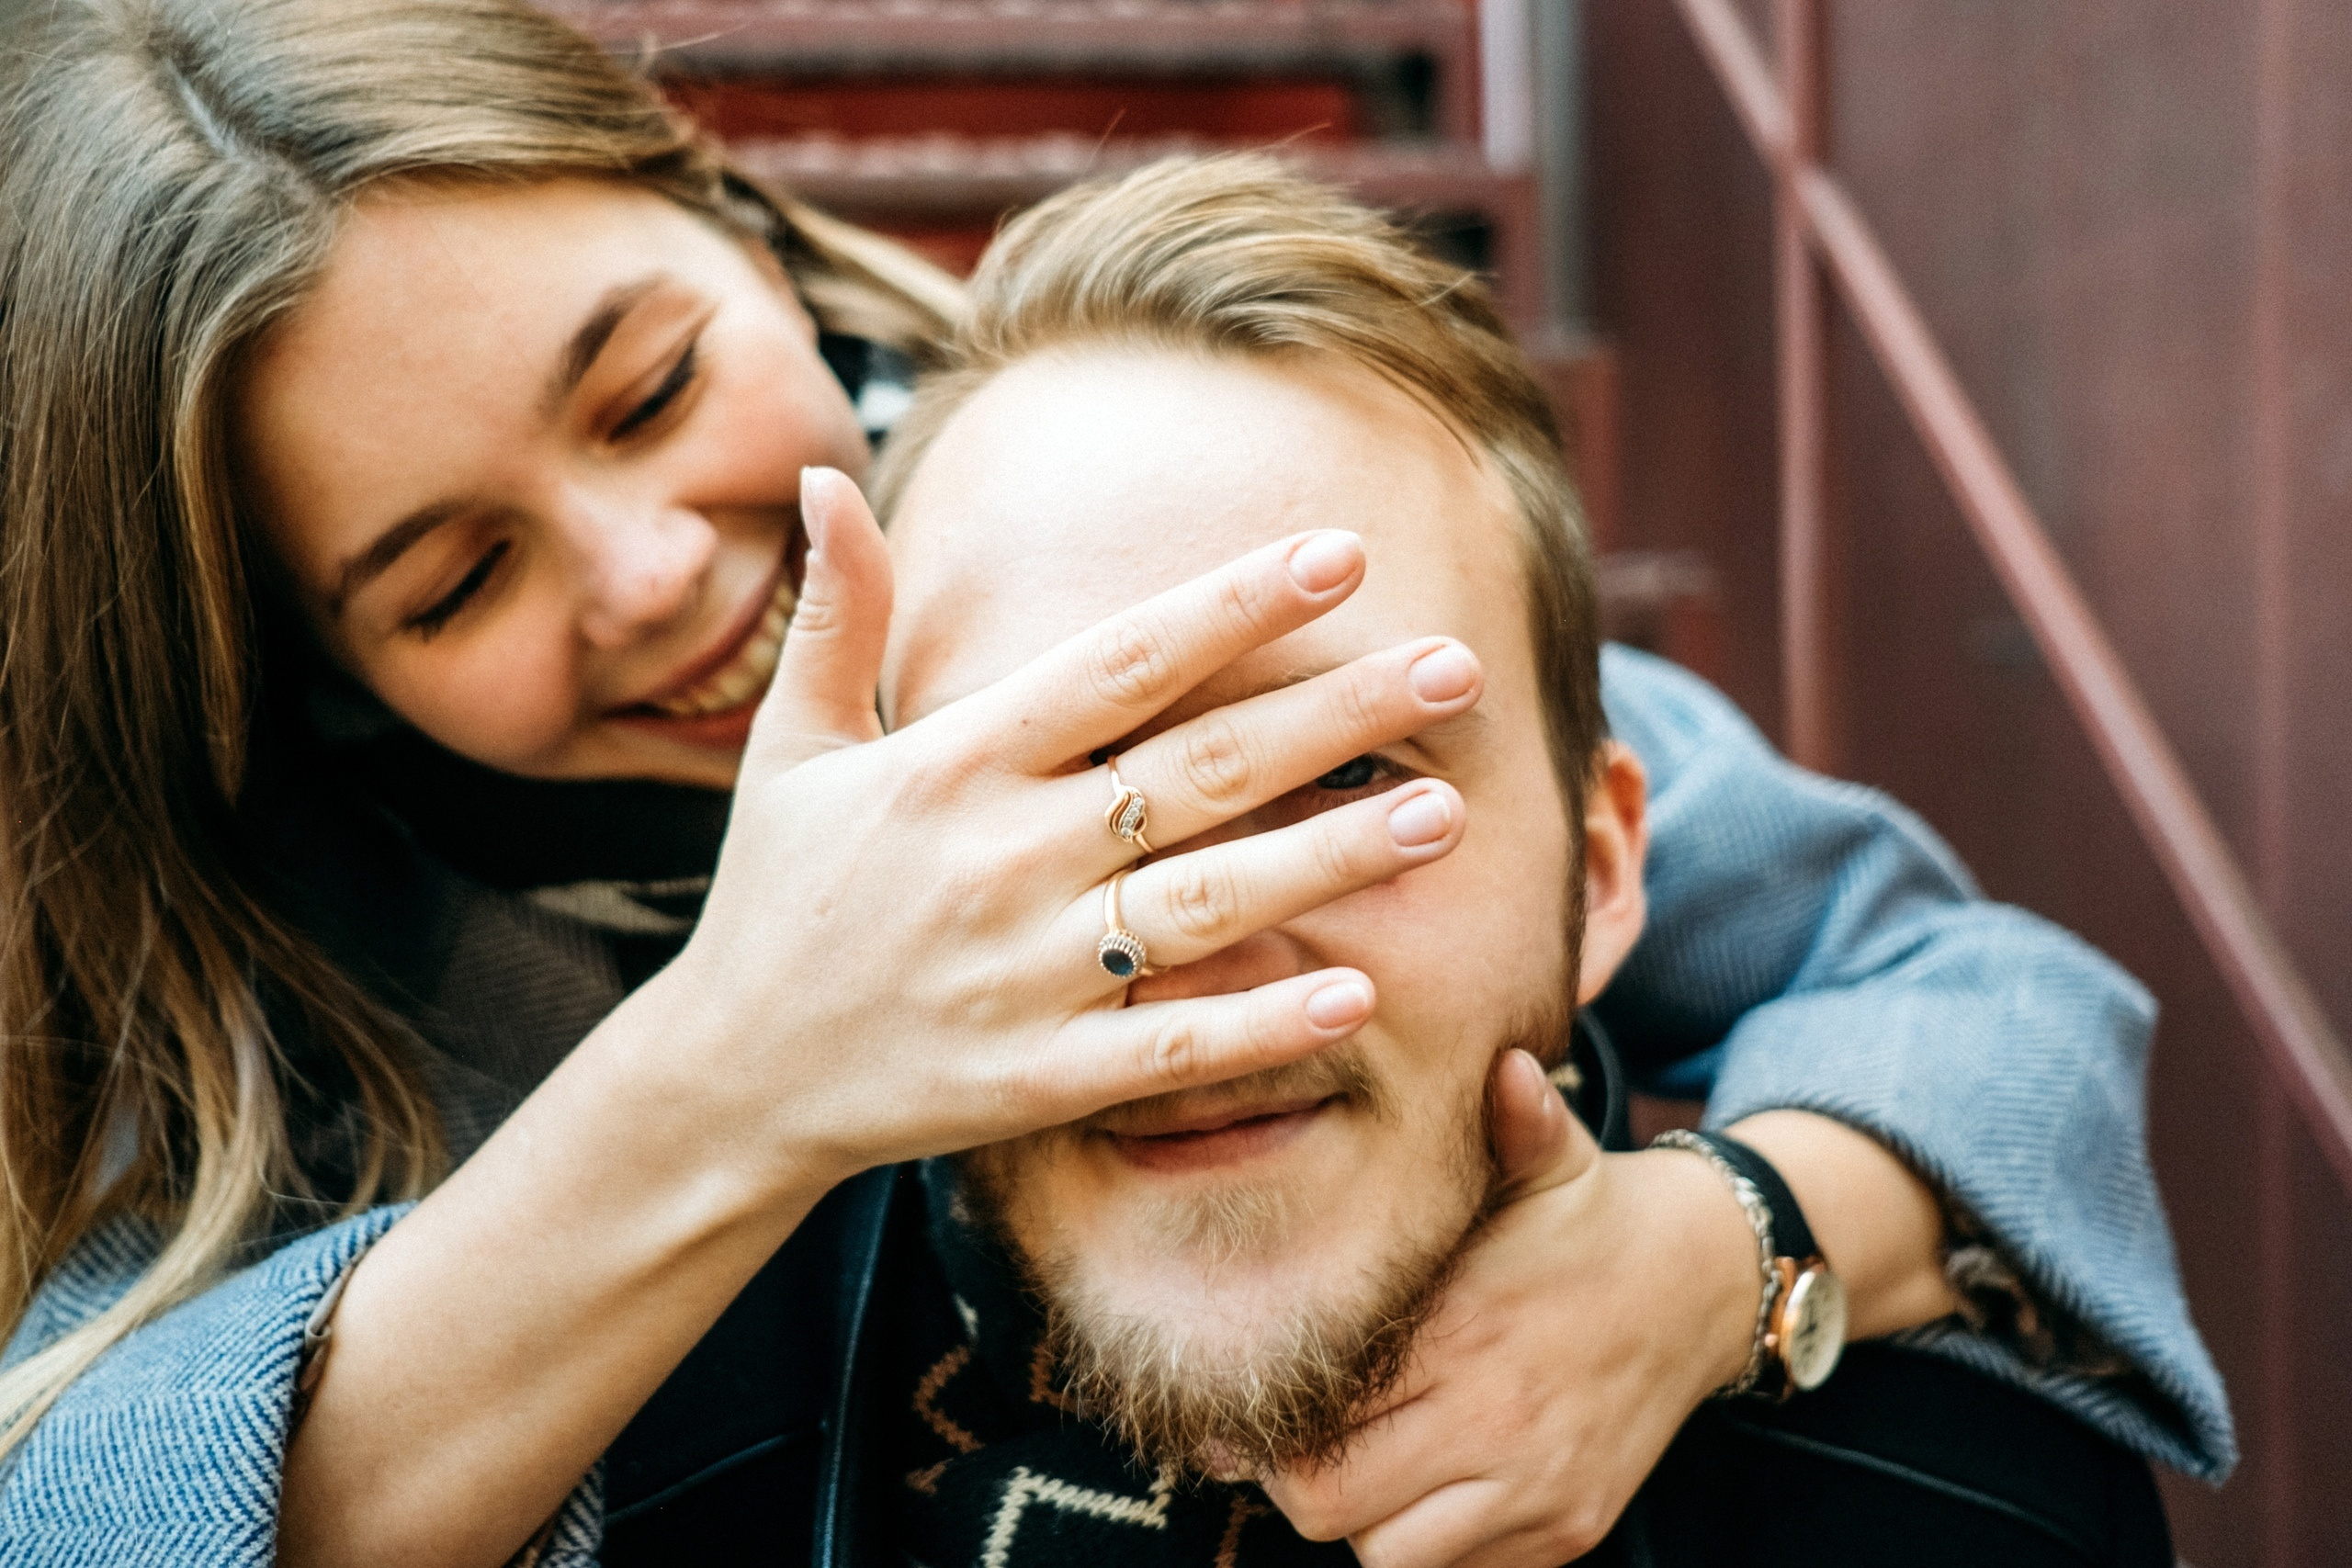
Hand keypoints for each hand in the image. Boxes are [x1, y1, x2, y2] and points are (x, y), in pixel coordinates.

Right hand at [644, 468, 1490, 1194]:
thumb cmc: (778, 898)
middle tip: (1460, 668)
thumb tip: (824, 473)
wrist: (731, 1080)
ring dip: (1334, 857)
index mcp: (952, 764)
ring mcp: (1026, 973)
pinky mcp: (1038, 1077)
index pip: (1120, 662)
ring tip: (1446, 812)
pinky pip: (1173, 1047)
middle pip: (1198, 768)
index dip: (1235, 604)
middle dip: (1336, 713)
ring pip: (1209, 901)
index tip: (1341, 553)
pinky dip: (1264, 1021)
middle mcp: (1000, 857)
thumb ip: (833, 615)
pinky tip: (1361, 990)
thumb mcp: (789, 749)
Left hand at [1260, 1051, 1760, 1567]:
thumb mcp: (1549, 1153)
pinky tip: (1429, 1481)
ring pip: (1389, 1556)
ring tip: (1368, 1459)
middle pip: (1331, 1503)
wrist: (1702, 1287)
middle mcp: (1499, 1423)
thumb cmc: (1588, 1217)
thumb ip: (1511, 1114)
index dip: (1269, 1418)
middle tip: (1298, 1436)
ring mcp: (1538, 1491)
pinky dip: (1430, 1544)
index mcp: (1469, 1330)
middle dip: (1299, 1477)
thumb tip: (1503, 1063)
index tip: (1257, 1392)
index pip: (1320, 1420)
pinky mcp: (1568, 1532)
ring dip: (1365, 1519)